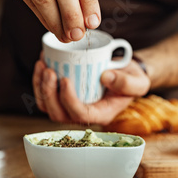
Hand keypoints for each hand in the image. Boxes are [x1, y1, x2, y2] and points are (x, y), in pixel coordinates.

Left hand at [32, 59, 150, 124]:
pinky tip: (42, 62)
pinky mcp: (62, 96)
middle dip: (49, 93)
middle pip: (58, 114)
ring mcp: (70, 106)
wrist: (124, 72)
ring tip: (42, 65)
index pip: (80, 114)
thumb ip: (127, 83)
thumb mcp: (138, 81)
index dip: (69, 100)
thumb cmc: (131, 78)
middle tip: (49, 70)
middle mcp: (82, 114)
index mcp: (101, 114)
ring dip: (40, 87)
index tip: (66, 79)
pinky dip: (39, 80)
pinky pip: (44, 95)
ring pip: (47, 106)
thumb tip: (105, 77)